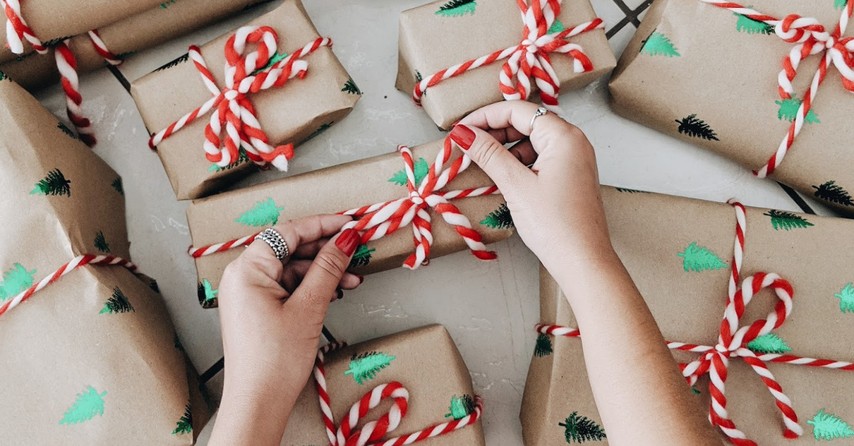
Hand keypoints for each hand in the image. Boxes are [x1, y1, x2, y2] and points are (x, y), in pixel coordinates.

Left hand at [209, 215, 362, 445]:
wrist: (258, 403)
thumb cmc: (274, 360)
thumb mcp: (309, 307)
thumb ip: (328, 268)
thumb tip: (346, 239)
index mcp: (247, 269)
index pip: (288, 232)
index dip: (322, 225)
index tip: (350, 224)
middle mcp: (243, 276)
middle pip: (290, 249)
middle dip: (326, 251)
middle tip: (356, 249)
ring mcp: (249, 294)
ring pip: (292, 269)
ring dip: (323, 272)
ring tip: (353, 279)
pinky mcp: (257, 309)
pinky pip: (287, 287)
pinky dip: (311, 287)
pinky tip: (335, 292)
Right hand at [450, 101, 613, 269]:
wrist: (583, 261)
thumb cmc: (556, 225)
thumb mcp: (516, 185)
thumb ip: (488, 154)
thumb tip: (464, 133)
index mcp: (564, 136)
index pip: (518, 110)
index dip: (485, 116)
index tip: (461, 129)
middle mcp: (573, 141)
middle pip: (526, 121)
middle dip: (494, 131)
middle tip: (466, 145)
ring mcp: (573, 159)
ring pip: (531, 140)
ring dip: (504, 148)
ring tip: (480, 162)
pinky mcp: (570, 176)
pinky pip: (539, 157)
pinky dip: (518, 161)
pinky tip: (501, 175)